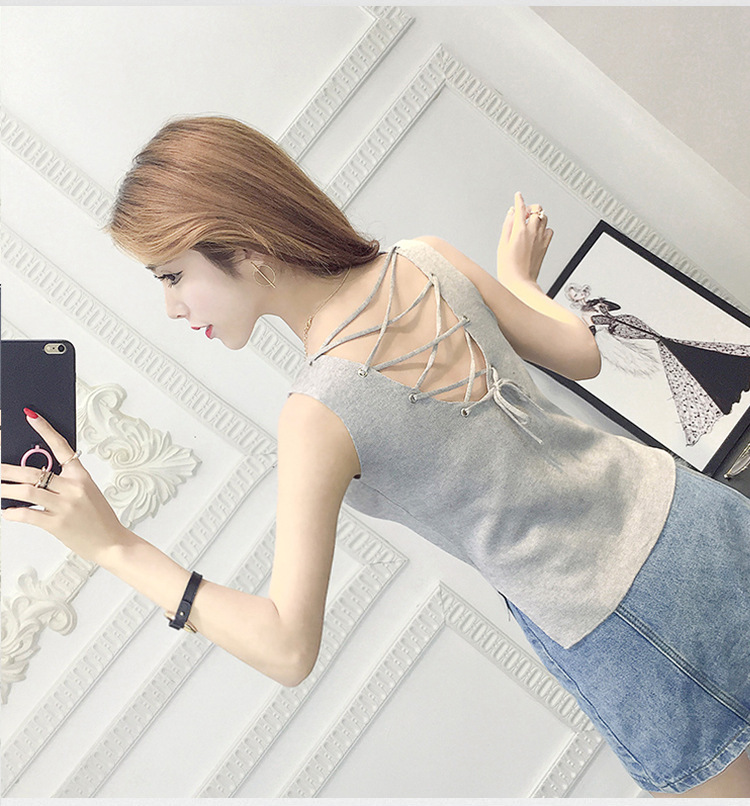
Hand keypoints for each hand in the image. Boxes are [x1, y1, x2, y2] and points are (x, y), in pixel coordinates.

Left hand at [1, 409, 126, 563]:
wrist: (111, 543)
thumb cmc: (98, 518)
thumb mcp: (87, 493)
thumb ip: (63, 483)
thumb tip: (34, 476)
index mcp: (82, 476)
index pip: (61, 447)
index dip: (45, 430)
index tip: (31, 416)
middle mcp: (74, 488)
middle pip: (33, 472)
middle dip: (7, 469)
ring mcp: (65, 506)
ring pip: (26, 491)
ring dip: (4, 489)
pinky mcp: (57, 524)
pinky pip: (27, 515)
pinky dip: (12, 512)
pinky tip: (6, 511)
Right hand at [496, 191, 553, 286]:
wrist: (520, 283)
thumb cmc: (509, 268)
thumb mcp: (502, 245)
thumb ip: (507, 226)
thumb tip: (511, 214)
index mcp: (519, 230)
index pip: (521, 208)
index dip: (519, 199)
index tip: (518, 196)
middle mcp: (532, 232)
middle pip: (537, 210)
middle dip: (531, 207)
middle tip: (524, 212)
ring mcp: (541, 239)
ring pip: (544, 218)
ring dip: (538, 216)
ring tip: (530, 221)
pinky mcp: (545, 246)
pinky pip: (549, 230)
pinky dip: (544, 228)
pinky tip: (538, 232)